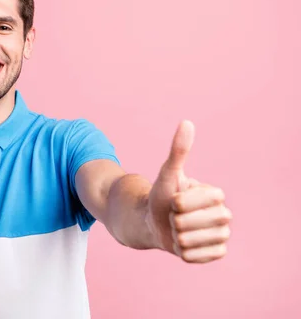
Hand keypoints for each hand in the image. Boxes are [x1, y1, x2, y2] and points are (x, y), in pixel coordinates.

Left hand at [148, 121, 231, 262]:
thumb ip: (179, 151)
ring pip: (191, 241)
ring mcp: (222, 235)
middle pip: (193, 223)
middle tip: (173, 216)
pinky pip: (195, 256)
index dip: (179, 202)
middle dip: (174, 219)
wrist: (154, 223)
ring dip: (176, 236)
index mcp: (217, 195)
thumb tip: (186, 122)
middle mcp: (224, 215)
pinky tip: (181, 243)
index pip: (198, 201)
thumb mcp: (167, 174)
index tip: (173, 199)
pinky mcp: (217, 253)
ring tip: (176, 229)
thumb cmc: (161, 196)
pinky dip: (181, 251)